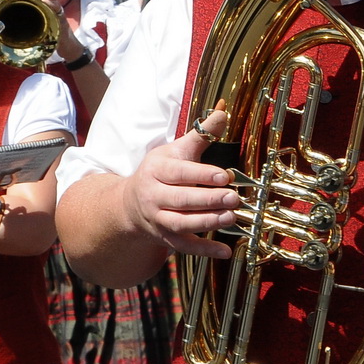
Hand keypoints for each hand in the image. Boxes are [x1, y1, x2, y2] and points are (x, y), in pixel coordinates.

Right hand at [123, 107, 238, 259]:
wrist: (130, 204)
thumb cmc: (160, 172)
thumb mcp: (175, 149)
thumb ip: (201, 134)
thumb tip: (223, 112)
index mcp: (156, 169)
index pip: (180, 172)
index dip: (202, 175)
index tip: (226, 175)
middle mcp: (154, 195)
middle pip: (181, 199)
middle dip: (208, 200)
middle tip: (233, 198)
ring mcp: (158, 219)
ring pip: (181, 224)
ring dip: (207, 222)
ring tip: (231, 218)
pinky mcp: (166, 238)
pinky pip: (185, 247)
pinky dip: (205, 250)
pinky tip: (225, 250)